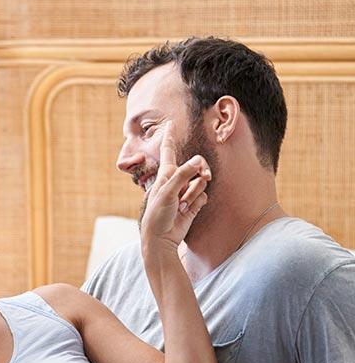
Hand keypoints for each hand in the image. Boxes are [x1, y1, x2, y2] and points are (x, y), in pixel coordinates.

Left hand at [140, 122, 210, 248]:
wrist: (161, 239)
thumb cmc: (157, 215)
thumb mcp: (167, 192)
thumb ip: (183, 174)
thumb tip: (198, 161)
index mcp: (165, 173)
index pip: (169, 150)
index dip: (170, 136)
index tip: (171, 123)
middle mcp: (176, 180)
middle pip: (197, 165)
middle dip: (202, 170)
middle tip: (205, 175)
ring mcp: (185, 192)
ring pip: (201, 182)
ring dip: (194, 193)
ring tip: (182, 205)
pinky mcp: (193, 203)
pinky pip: (204, 195)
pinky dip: (198, 202)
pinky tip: (187, 211)